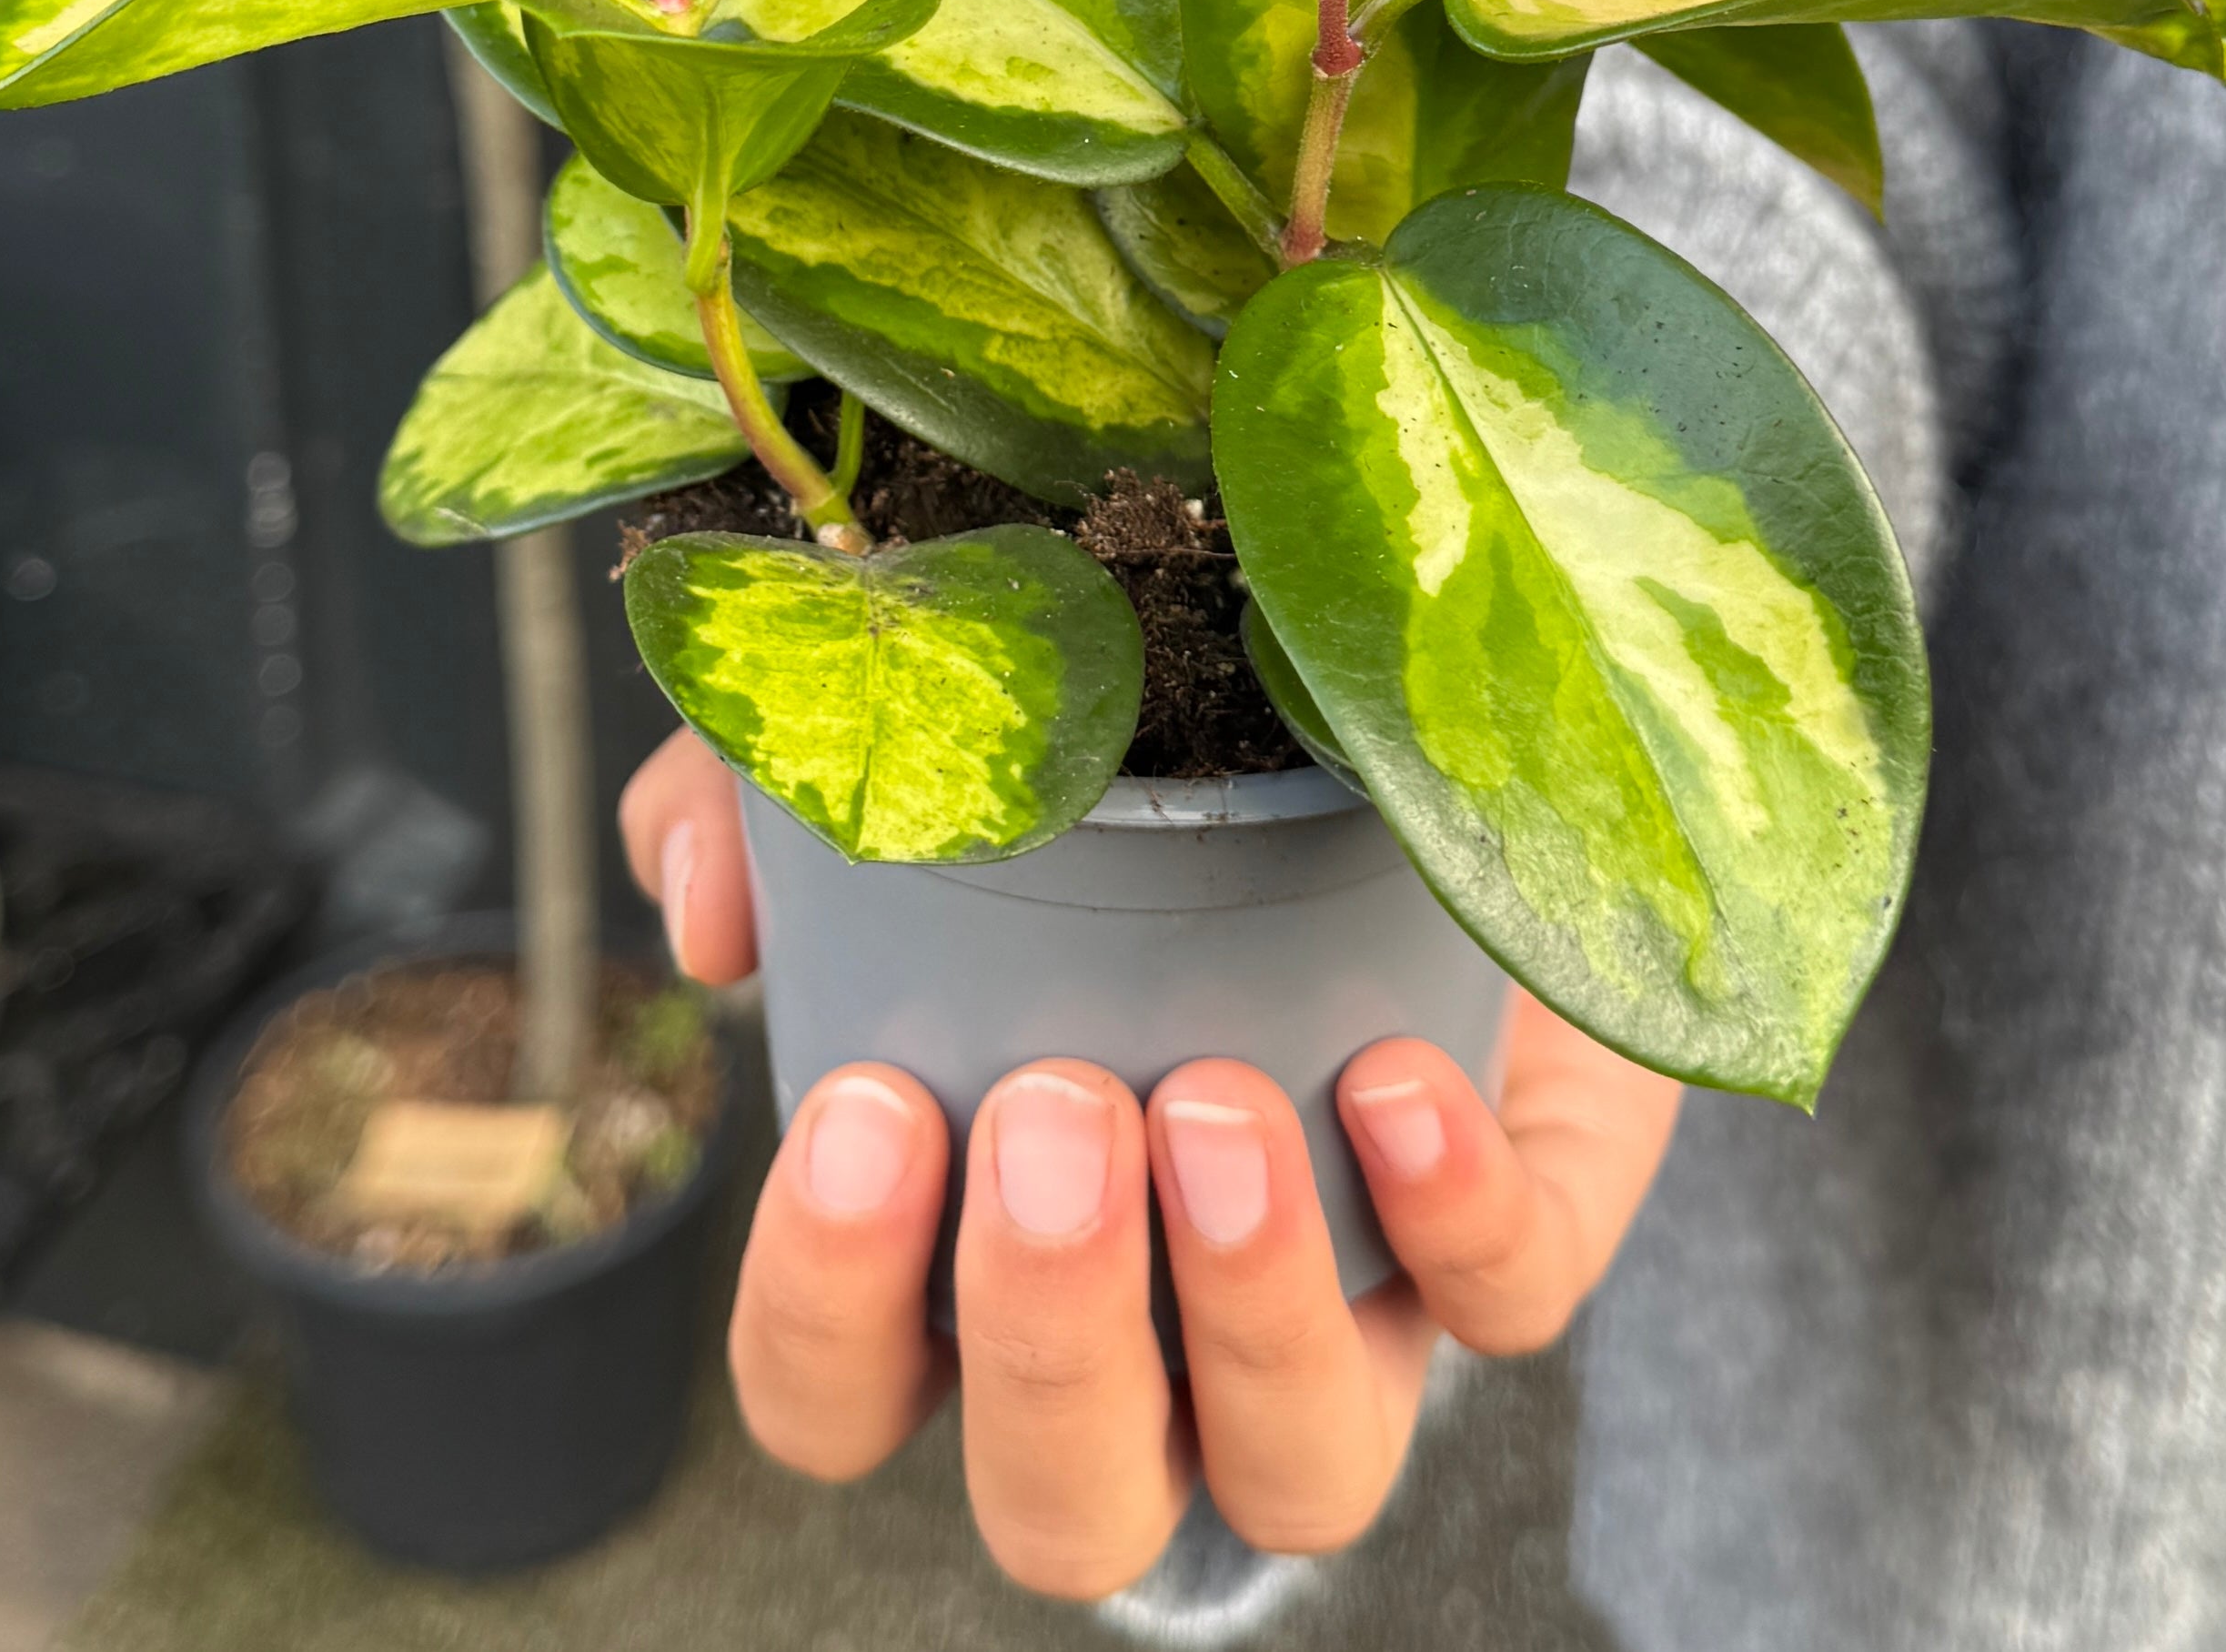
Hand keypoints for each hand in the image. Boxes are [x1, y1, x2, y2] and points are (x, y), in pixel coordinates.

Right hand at [622, 730, 1682, 1598]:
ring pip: (1296, 1473)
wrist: (1391, 717)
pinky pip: (1501, 1307)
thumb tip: (714, 916)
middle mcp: (1158, 1328)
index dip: (826, 1313)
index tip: (866, 1108)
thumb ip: (764, 792)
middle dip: (1047, 1336)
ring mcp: (1346, 1298)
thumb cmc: (1116, 760)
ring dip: (1242, 1314)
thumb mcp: (919, 737)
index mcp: (978, 1243)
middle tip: (1051, 1113)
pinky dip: (1447, 1218)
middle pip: (1068, 1507)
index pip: (839, 1396)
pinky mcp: (1511, 1230)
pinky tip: (1388, 1076)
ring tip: (1214, 1106)